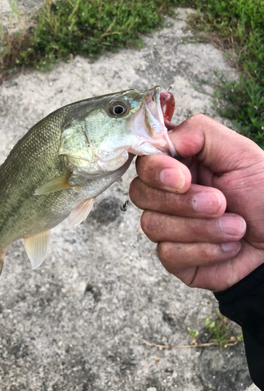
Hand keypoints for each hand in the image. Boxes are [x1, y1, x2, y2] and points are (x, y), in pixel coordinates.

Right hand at [129, 114, 263, 291]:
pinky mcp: (173, 257)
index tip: (184, 178)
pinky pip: (168, 253)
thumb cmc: (262, 194)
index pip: (143, 161)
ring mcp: (167, 226)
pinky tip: (229, 247)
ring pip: (153, 224)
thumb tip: (162, 140)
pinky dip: (205, 250)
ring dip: (201, 228)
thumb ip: (198, 133)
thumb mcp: (238, 152)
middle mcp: (165, 193)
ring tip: (236, 227)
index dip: (156, 170)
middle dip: (183, 202)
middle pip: (140, 193)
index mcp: (178, 164)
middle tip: (221, 203)